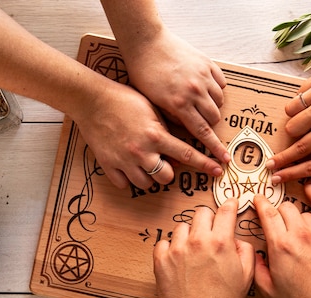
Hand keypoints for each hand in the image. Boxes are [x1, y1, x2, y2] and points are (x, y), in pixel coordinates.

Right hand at [77, 77, 223, 188]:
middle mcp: (142, 151)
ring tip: (144, 162)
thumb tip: (178, 151)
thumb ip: (166, 130)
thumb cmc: (124, 100)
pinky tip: (127, 166)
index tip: (218, 170)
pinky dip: (128, 178)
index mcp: (156, 135)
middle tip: (161, 160)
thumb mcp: (152, 110)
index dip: (205, 164)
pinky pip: (124, 184)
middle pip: (167, 176)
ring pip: (146, 184)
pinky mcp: (108, 165)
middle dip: (168, 171)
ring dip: (149, 176)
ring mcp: (124, 160)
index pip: (188, 154)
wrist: (92, 100)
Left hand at [123, 28, 229, 165]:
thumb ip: (171, 118)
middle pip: (213, 118)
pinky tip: (204, 88)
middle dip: (209, 124)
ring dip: (212, 106)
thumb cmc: (143, 73)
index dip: (214, 147)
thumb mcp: (152, 102)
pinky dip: (216, 89)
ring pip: (219, 101)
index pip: (202, 132)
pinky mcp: (207, 63)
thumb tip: (186, 130)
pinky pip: (221, 83)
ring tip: (198, 103)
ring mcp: (203, 76)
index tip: (224, 158)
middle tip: (198, 120)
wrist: (146, 42)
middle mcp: (194, 91)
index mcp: (179, 104)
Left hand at [153, 198, 254, 297]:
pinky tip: (179, 261)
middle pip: (201, 213)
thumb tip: (237, 239)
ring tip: (193, 254)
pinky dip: (171, 249)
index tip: (229, 203)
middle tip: (210, 233)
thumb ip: (245, 251)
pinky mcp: (161, 259)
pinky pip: (164, 242)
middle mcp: (198, 241)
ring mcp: (177, 249)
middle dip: (208, 220)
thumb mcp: (246, 276)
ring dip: (189, 236)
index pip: (225, 211)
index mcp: (221, 242)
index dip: (230, 205)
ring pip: (182, 227)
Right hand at [253, 195, 310, 297]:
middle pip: (287, 206)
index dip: (261, 202)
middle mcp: (301, 235)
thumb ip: (258, 270)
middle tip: (277, 221)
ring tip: (297, 237)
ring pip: (305, 215)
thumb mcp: (270, 292)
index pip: (268, 212)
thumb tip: (257, 257)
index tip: (259, 199)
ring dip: (297, 221)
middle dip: (279, 210)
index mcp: (281, 246)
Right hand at [268, 59, 310, 177]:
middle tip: (305, 131)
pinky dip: (303, 99)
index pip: (303, 146)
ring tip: (309, 115)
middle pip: (292, 127)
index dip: (285, 158)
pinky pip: (299, 93)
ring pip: (291, 109)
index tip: (272, 165)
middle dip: (295, 133)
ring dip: (296, 115)